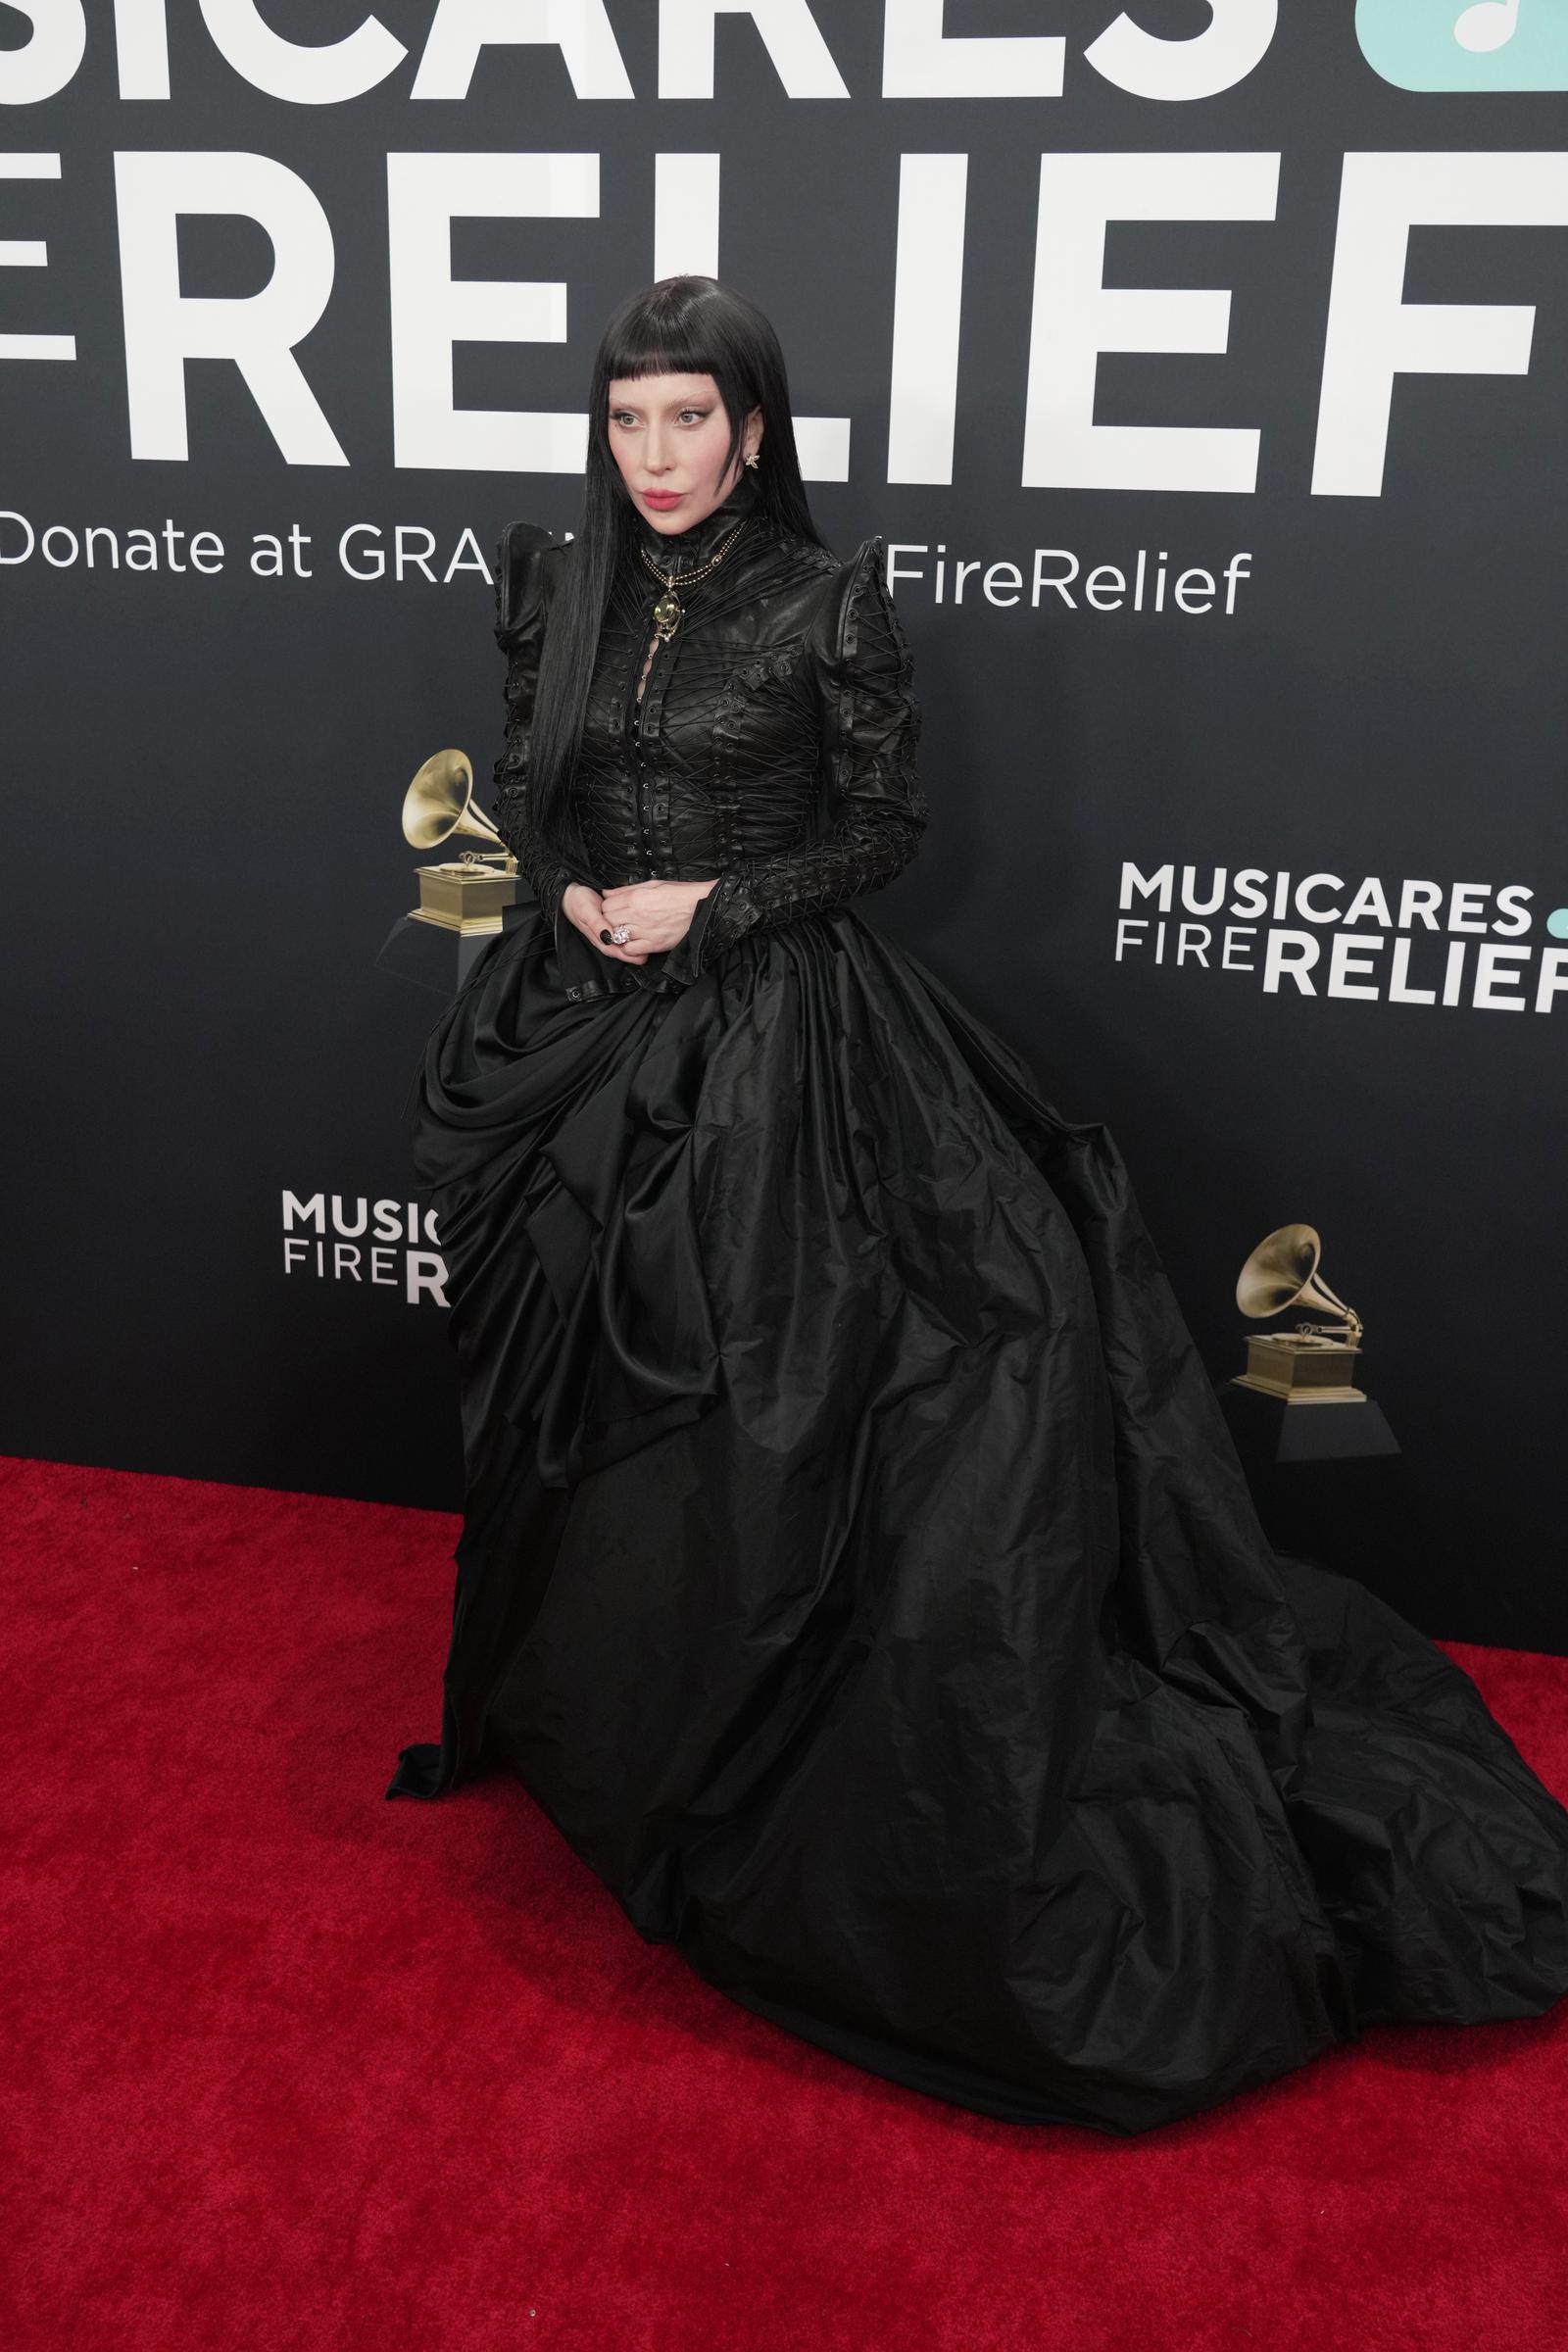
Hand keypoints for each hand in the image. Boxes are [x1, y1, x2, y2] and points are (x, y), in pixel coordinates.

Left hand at [593, 878, 718, 964]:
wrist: (702, 905)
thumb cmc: (679, 894)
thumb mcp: (652, 884)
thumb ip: (626, 890)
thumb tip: (607, 893)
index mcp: (636, 897)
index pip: (606, 905)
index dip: (608, 908)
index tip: (614, 909)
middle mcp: (637, 914)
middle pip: (607, 920)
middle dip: (610, 920)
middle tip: (619, 920)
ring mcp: (645, 931)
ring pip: (616, 936)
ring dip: (618, 934)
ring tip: (626, 931)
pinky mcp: (654, 944)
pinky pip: (630, 950)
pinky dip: (628, 947)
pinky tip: (634, 942)